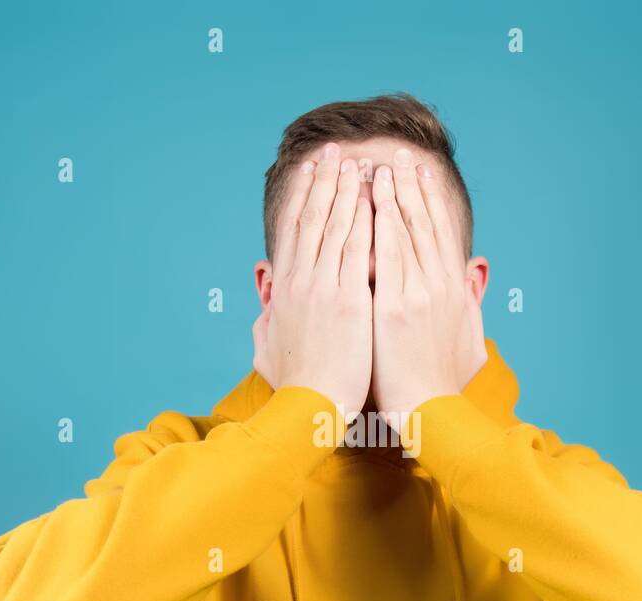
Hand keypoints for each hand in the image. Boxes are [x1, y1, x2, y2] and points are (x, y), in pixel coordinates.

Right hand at [253, 142, 373, 420]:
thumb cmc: (296, 387)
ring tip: (356, 162)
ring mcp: (325, 289)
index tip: (310, 172)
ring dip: (346, 190)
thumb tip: (266, 307)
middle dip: (324, 181)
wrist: (311, 408)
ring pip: (336, 227)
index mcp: (284, 291)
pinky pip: (361, 251)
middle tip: (334, 151)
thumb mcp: (268, 349)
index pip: (293, 232)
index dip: (301, 197)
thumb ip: (267, 322)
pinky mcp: (351, 301)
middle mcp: (301, 282)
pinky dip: (367, 220)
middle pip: (313, 219)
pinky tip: (375, 197)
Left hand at [369, 148, 486, 419]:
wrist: (429, 412)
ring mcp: (418, 293)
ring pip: (405, 231)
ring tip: (381, 165)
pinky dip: (378, 222)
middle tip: (400, 156)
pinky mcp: (395, 306)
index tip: (419, 174)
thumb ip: (465, 303)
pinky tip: (369, 197)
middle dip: (410, 187)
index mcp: (452, 290)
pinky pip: (385, 253)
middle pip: (424, 224)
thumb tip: (469, 280)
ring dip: (393, 194)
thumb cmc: (438, 381)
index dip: (429, 200)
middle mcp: (439, 285)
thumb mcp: (464, 336)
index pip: (439, 233)